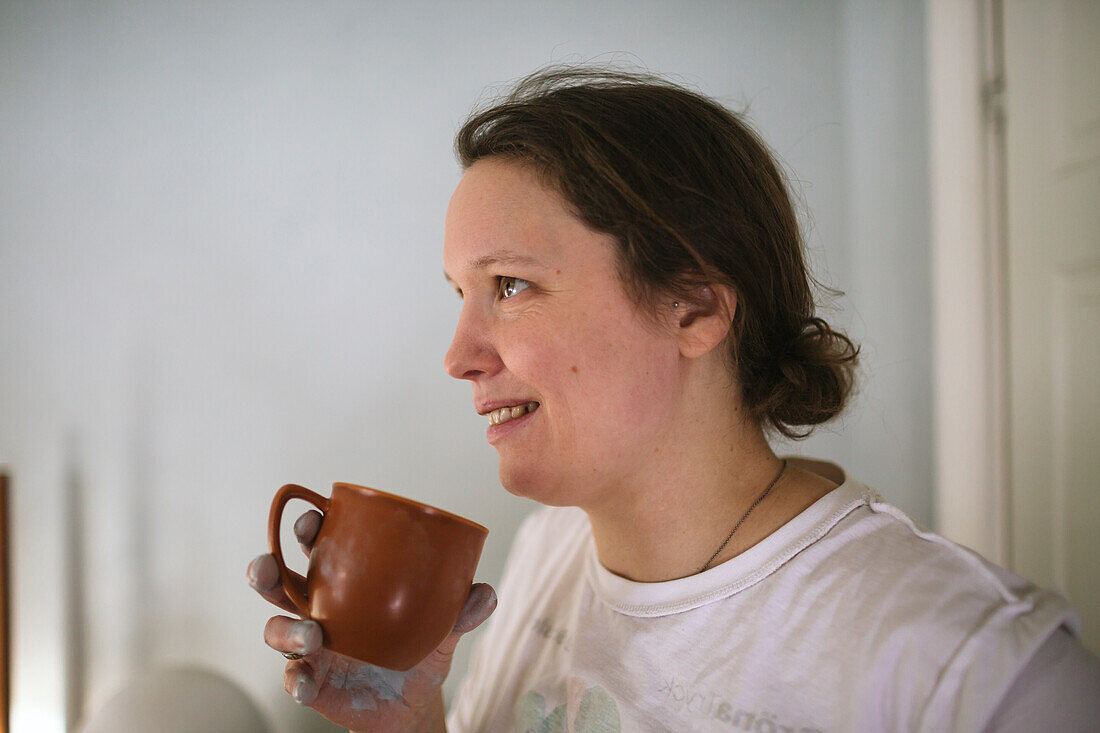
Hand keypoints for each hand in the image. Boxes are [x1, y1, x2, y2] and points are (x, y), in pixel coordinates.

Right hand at [247, 511, 495, 731]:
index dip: (309, 528)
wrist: (416, 702)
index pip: (319, 546)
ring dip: (284, 629)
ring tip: (311, 634)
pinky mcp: (313, 681)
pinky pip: (294, 678)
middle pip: (279, 582)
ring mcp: (312, 646)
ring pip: (277, 629)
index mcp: (345, 582)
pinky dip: (296, 680)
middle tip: (267, 567)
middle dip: (265, 570)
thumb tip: (486, 593)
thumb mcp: (444, 627)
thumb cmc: (420, 648)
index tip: (313, 519)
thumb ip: (461, 610)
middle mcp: (319, 609)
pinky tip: (306, 682)